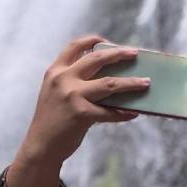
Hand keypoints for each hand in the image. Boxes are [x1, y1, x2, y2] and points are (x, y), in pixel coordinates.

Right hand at [6, 36, 148, 186]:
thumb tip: (106, 75)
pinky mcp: (81, 114)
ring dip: (131, 83)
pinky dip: (124, 113)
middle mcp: (63, 79)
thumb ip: (71, 80)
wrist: (40, 146)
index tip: (107, 41)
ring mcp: (72, 96)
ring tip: (146, 83)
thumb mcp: (54, 93)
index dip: (92, 40)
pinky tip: (134, 113)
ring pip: (109, 84)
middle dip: (119, 54)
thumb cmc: (51, 120)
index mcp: (55, 71)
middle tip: (135, 53)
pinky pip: (110, 112)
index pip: (74, 46)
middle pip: (96, 59)